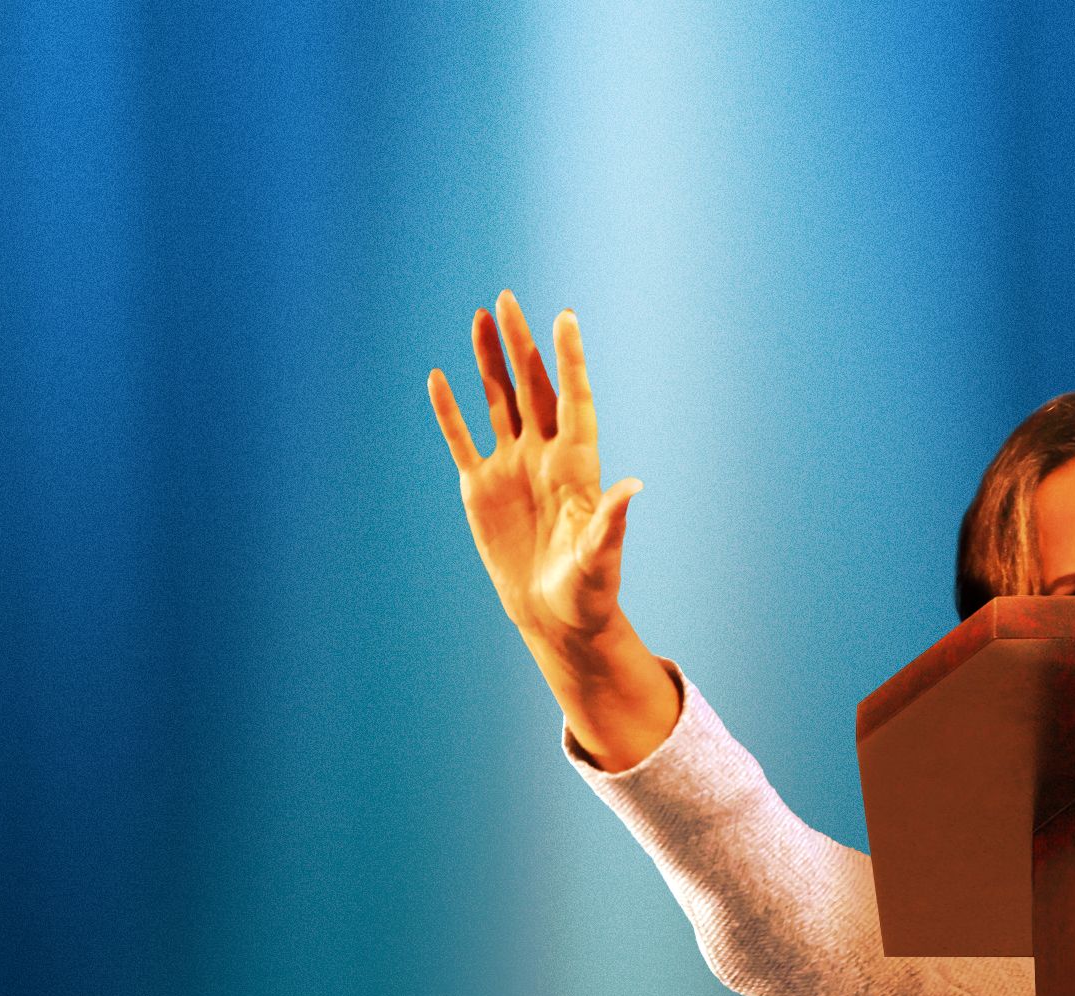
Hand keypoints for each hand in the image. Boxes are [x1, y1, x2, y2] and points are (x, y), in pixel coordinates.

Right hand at [428, 291, 642, 646]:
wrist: (555, 617)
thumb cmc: (589, 591)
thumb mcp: (602, 557)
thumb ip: (612, 521)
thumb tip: (636, 486)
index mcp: (577, 465)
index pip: (574, 398)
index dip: (569, 358)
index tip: (566, 316)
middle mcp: (544, 456)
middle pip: (531, 387)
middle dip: (520, 343)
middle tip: (507, 298)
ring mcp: (511, 468)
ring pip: (497, 401)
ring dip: (488, 362)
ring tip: (480, 318)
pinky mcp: (480, 488)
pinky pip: (461, 440)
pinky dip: (449, 411)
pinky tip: (438, 377)